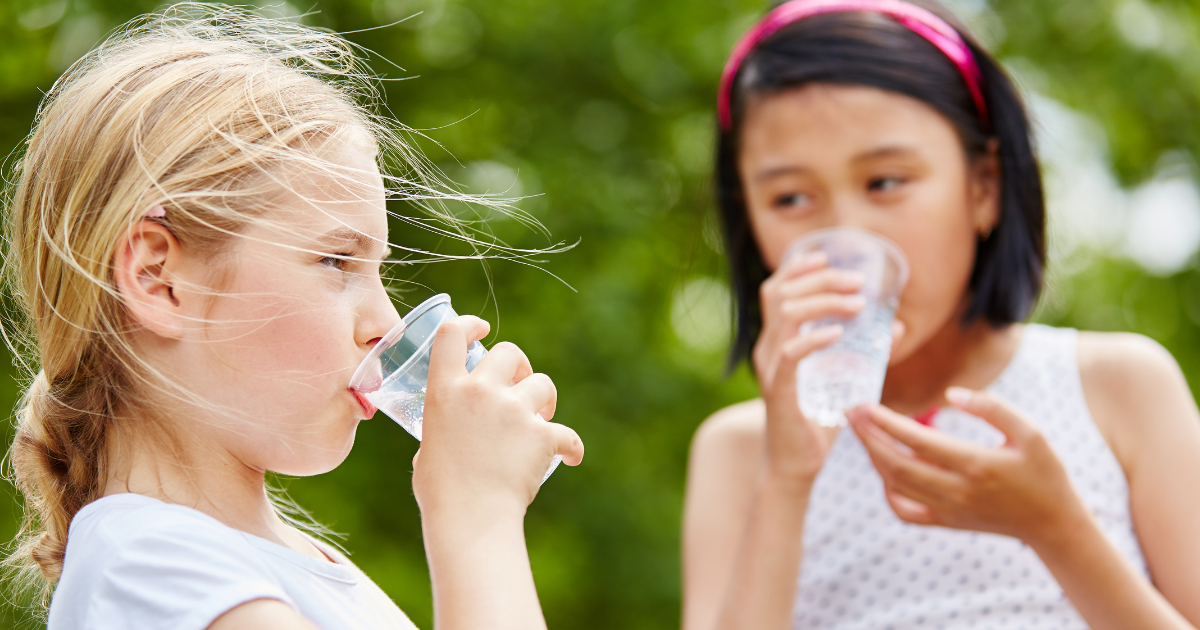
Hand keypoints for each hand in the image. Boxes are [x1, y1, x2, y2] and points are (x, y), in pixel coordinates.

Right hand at [412, 316, 583, 519]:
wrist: (471, 517)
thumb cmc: (442, 493)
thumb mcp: (428, 451)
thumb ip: (442, 434)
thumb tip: (447, 444)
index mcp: (444, 391)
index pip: (451, 334)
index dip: (469, 324)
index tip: (482, 329)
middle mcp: (479, 391)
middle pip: (508, 351)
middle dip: (520, 365)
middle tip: (520, 387)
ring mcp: (513, 410)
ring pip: (542, 383)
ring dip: (544, 400)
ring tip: (541, 422)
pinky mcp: (542, 433)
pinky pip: (567, 434)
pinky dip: (570, 447)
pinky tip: (570, 458)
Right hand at [752, 252, 869, 485]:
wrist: (796, 466)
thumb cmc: (816, 422)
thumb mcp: (844, 378)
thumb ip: (866, 351)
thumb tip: (897, 324)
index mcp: (777, 341)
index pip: (775, 291)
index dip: (796, 268)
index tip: (825, 257)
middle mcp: (767, 348)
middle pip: (780, 294)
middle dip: (820, 279)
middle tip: (856, 282)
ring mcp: (770, 368)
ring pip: (785, 315)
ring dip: (823, 302)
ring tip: (856, 304)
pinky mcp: (778, 389)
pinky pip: (790, 354)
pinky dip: (814, 338)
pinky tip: (839, 334)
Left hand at [847, 388, 1089, 546]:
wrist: (1053, 524)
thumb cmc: (1044, 473)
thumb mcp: (1031, 433)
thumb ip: (993, 408)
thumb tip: (951, 393)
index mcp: (975, 465)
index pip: (917, 440)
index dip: (885, 422)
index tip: (864, 404)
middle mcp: (956, 491)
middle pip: (896, 464)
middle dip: (867, 437)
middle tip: (849, 413)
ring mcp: (947, 510)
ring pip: (895, 485)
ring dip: (873, 457)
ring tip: (861, 432)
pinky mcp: (945, 523)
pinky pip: (904, 511)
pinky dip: (887, 490)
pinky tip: (884, 469)